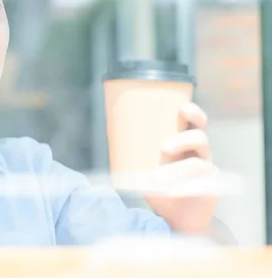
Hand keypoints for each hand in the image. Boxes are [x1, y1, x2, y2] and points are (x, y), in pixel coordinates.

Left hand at [144, 103, 220, 233]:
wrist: (176, 215)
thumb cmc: (160, 184)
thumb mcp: (146, 165)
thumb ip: (136, 151)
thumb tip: (112, 135)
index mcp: (186, 141)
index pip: (195, 122)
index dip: (193, 113)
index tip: (182, 108)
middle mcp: (199, 153)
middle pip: (200, 138)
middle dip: (184, 139)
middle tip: (164, 147)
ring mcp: (207, 171)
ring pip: (198, 164)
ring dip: (179, 170)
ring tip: (159, 178)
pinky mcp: (211, 189)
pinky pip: (203, 186)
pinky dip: (187, 188)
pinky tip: (175, 192)